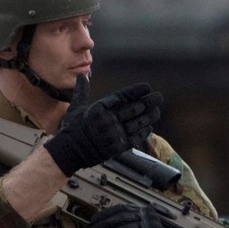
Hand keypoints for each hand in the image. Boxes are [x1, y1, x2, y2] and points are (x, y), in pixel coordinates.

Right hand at [44, 83, 162, 175]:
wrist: (70, 151)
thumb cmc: (73, 128)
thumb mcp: (76, 107)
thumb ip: (82, 91)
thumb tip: (83, 75)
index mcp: (99, 108)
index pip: (123, 96)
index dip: (136, 91)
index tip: (147, 87)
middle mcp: (108, 120)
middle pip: (134, 108)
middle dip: (149, 102)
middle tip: (158, 97)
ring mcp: (114, 133)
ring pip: (138, 123)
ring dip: (150, 116)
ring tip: (157, 111)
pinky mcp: (118, 147)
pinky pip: (135, 137)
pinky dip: (144, 131)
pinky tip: (149, 126)